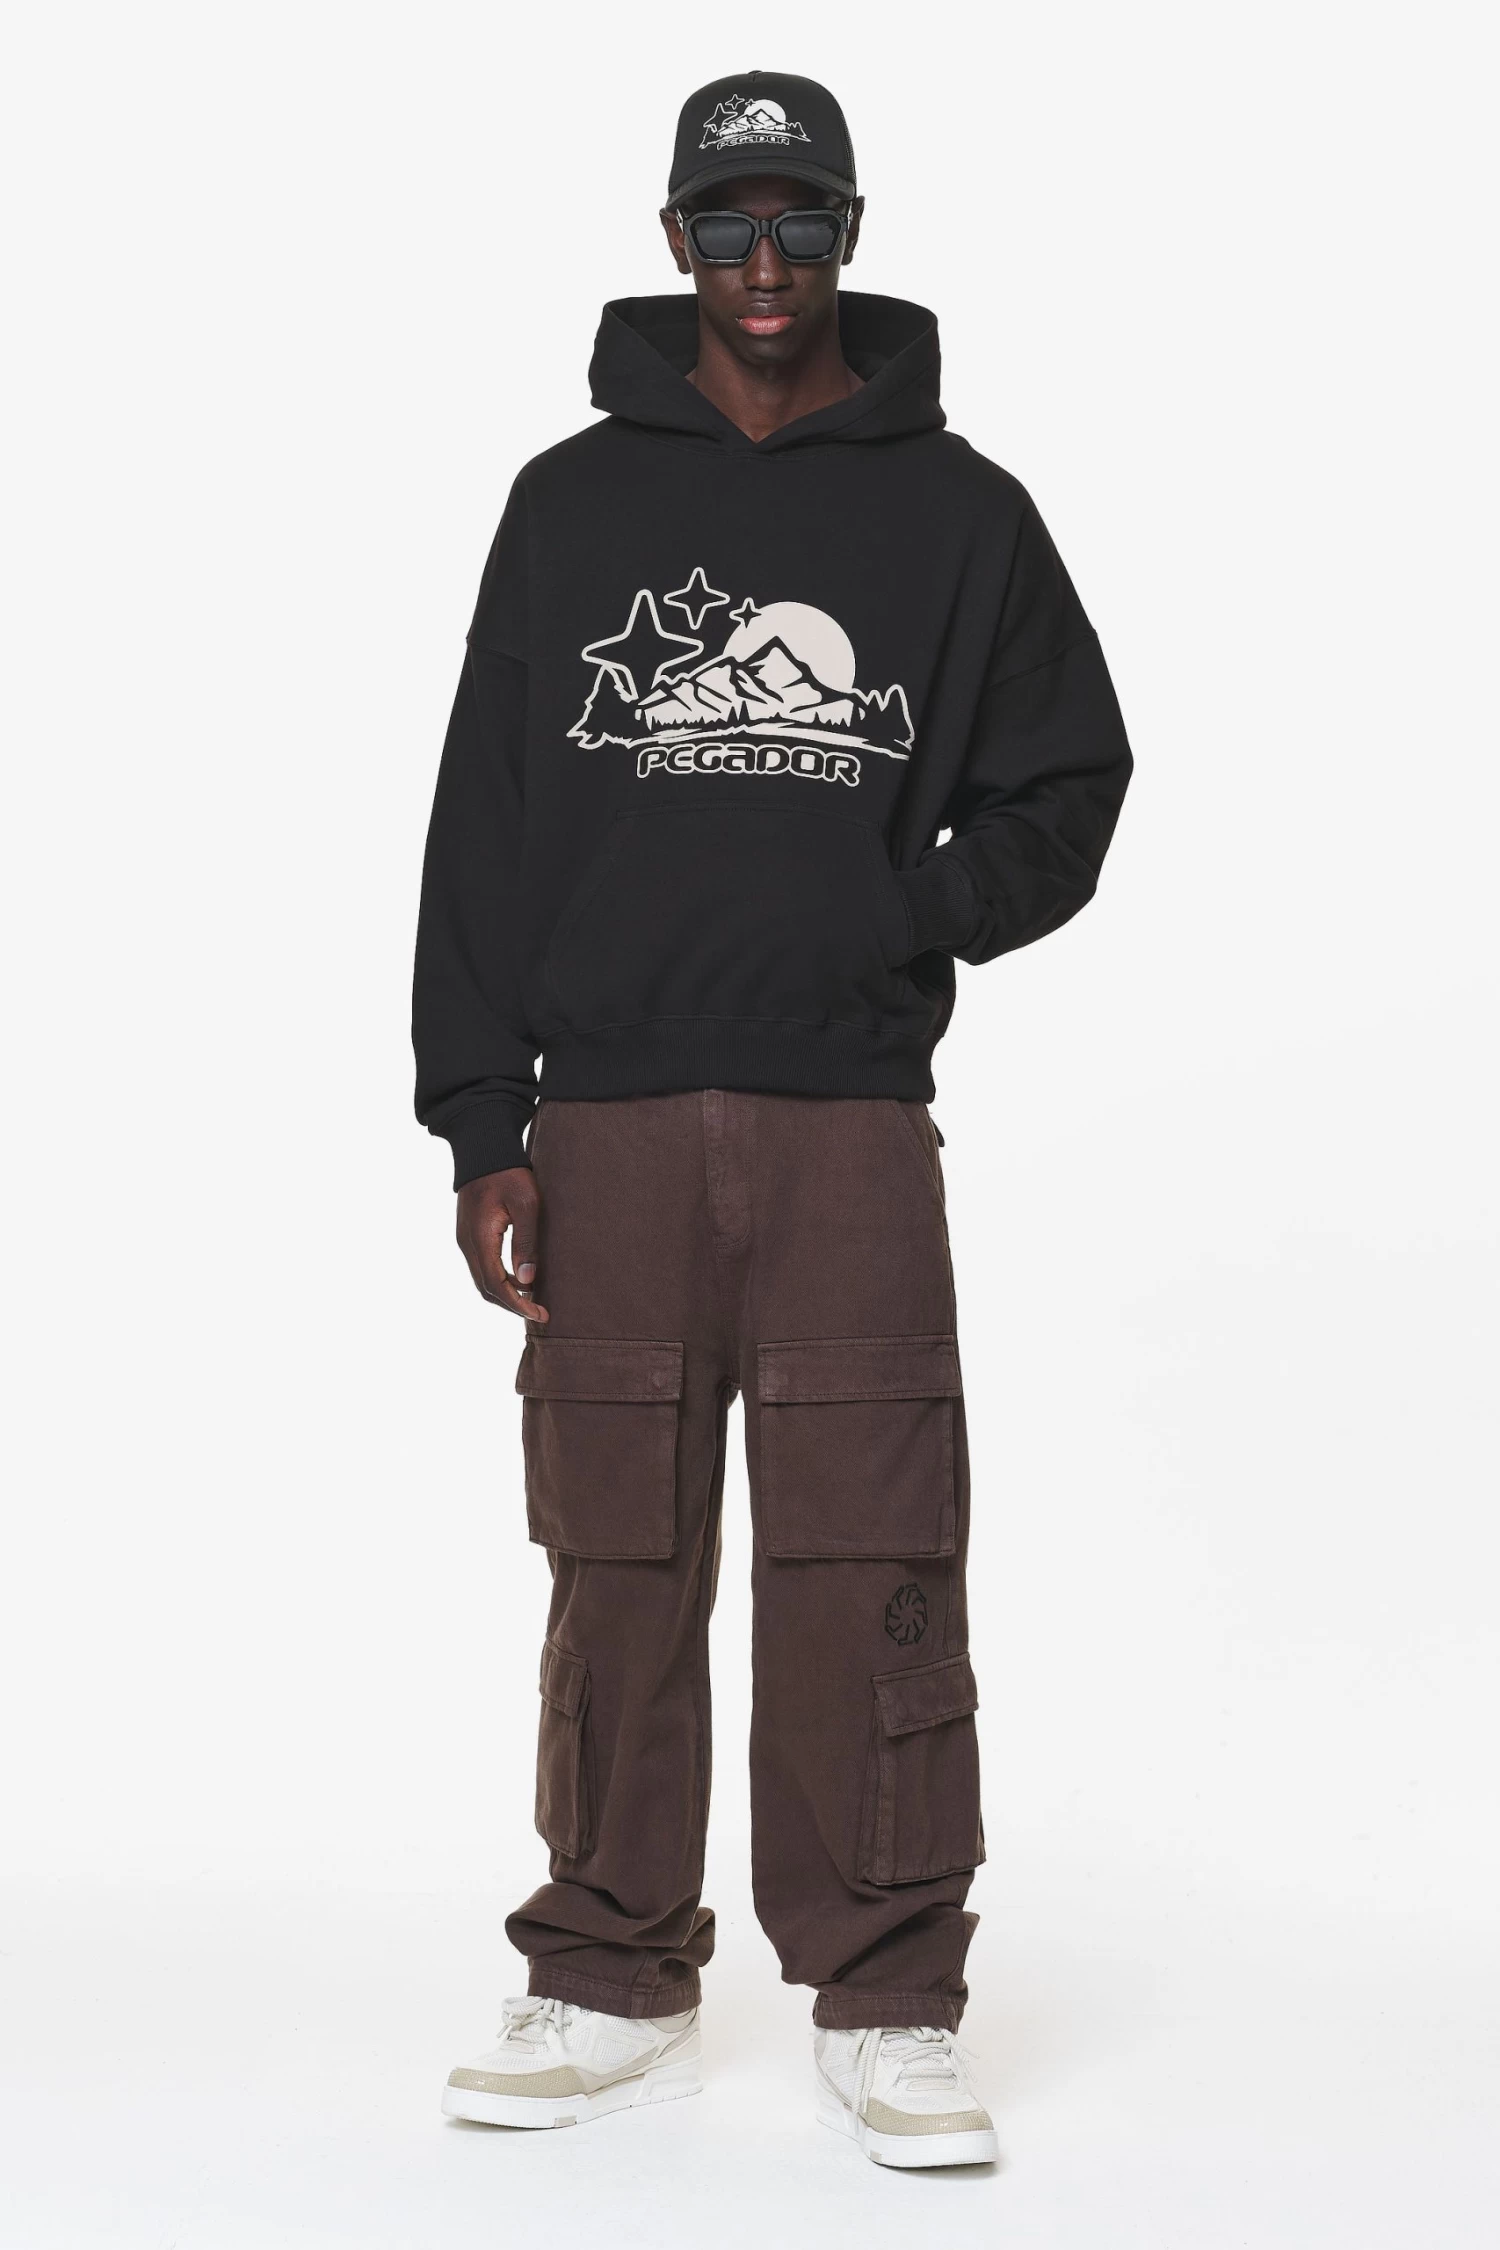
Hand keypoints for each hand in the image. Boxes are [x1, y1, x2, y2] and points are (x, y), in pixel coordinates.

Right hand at [455, 1168, 547, 1322]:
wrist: (484, 1149)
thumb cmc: (509, 1173)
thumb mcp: (527, 1205)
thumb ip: (526, 1243)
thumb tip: (528, 1281)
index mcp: (480, 1238)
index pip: (495, 1285)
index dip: (517, 1304)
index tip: (539, 1313)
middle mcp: (467, 1243)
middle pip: (485, 1288)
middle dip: (512, 1305)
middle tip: (540, 1312)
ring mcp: (465, 1239)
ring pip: (482, 1279)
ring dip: (505, 1294)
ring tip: (532, 1300)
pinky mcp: (469, 1234)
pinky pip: (481, 1266)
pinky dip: (498, 1280)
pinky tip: (519, 1279)